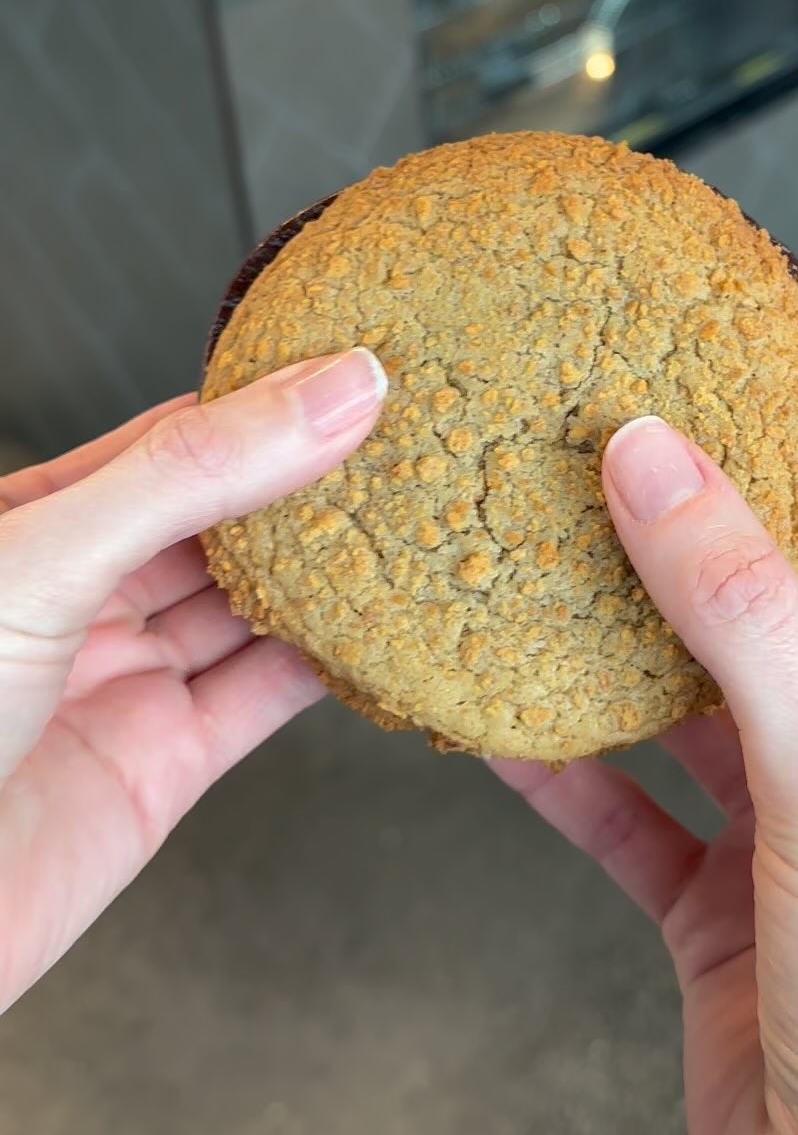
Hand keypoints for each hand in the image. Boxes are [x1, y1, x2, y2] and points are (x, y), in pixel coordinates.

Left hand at [0, 349, 384, 1015]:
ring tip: (421, 519)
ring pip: (254, 607)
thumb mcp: (47, 556)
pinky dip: (334, 668)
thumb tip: (326, 393)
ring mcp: (125, 678)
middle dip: (314, 483)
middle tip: (413, 442)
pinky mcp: (164, 764)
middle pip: (225, 519)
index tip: (359, 370)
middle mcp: (81, 593)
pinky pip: (266, 697)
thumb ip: (189, 475)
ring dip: (336, 571)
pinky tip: (387, 629)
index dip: (268, 401)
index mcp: (33, 521)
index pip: (172, 439)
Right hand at [496, 417, 797, 1134]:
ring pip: (678, 729)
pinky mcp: (720, 919)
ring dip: (597, 676)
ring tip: (518, 596)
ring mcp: (793, 850)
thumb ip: (736, 617)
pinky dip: (567, 776)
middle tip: (563, 499)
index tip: (646, 434)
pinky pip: (630, 817)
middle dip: (653, 582)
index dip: (735, 504)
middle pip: (744, 644)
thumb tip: (661, 468)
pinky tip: (504, 729)